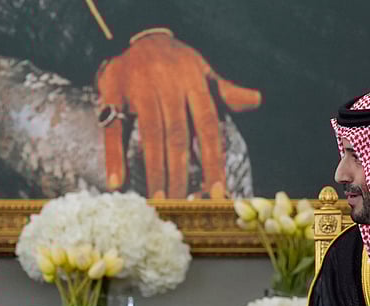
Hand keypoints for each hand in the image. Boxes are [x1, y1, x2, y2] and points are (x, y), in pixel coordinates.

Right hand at [95, 31, 262, 199]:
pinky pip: (114, 129)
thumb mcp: (202, 71)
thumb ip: (225, 92)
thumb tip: (257, 100)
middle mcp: (168, 87)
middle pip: (177, 137)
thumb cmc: (175, 62)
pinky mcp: (113, 93)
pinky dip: (114, 156)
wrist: (137, 37)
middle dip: (179, 173)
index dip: (212, 160)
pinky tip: (117, 182)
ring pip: (150, 136)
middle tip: (180, 204)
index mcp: (193, 83)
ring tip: (158, 199)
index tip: (217, 191)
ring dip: (154, 170)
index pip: (208, 127)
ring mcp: (140, 90)